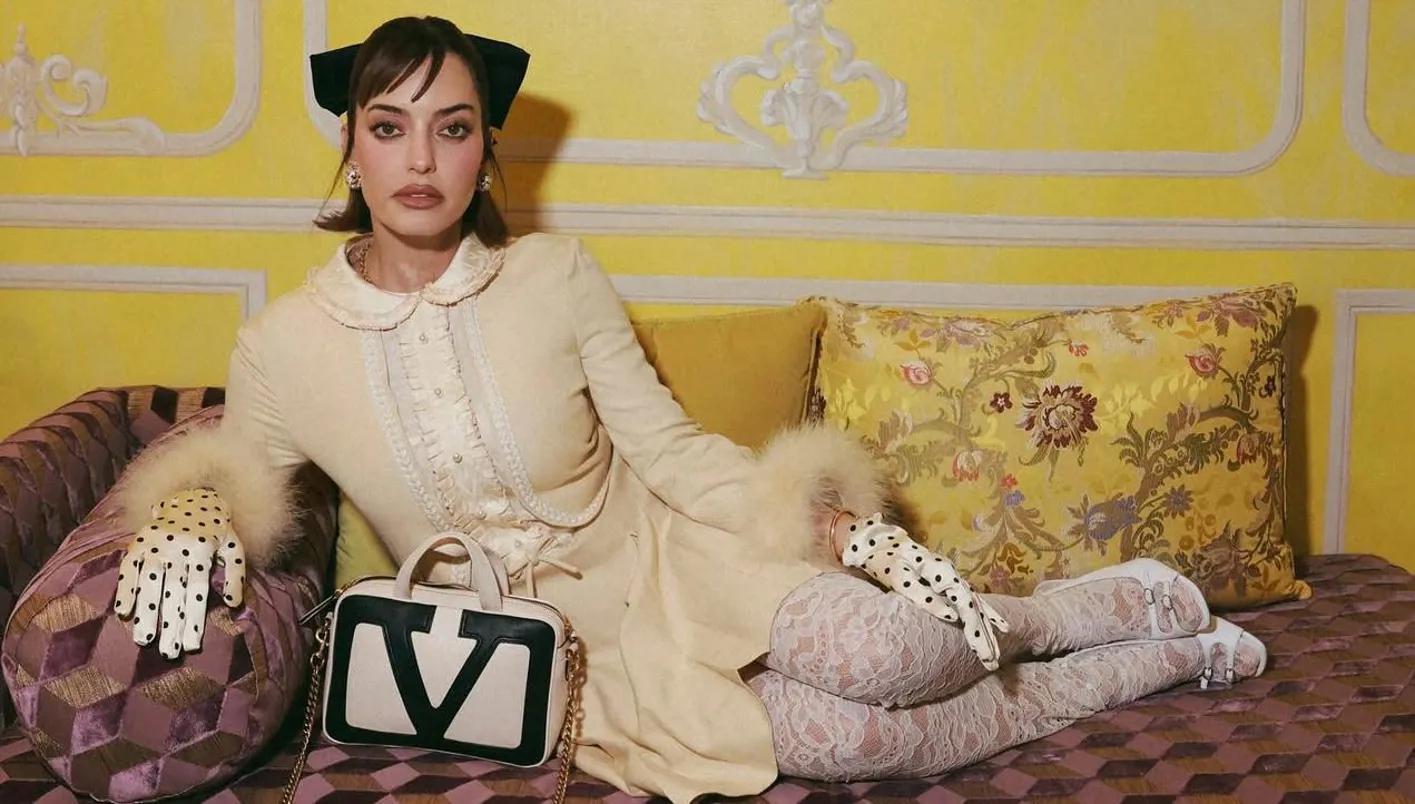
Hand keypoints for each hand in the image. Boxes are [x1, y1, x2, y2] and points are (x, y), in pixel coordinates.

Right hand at [114, 488, 247, 658]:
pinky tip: (122, 612)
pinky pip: (129, 568)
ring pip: (150, 583)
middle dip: (170, 624)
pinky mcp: (139, 542)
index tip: (191, 645)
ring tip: (144, 639)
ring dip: (146, 612)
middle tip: (168, 652)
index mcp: (203, 551)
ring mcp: (156, 545)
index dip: (193, 618)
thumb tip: (234, 603)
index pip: (198, 591)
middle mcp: (178, 549)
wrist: (192, 492)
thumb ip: (236, 574)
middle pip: (174, 592)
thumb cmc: (216, 527)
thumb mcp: (234, 545)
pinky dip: (125, 589)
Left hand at [841, 513, 1009, 670]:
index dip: (975, 629)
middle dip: (984, 636)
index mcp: (943, 573)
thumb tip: (953, 618)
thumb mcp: (900, 580)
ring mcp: (951, 578)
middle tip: (992, 662)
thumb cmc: (886, 560)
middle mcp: (952, 575)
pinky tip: (999, 626)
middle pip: (975, 608)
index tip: (982, 652)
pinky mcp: (946, 582)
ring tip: (996, 654)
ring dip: (987, 630)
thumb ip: (926, 599)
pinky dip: (986, 614)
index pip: (966, 605)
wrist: (878, 542)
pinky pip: (971, 601)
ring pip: (976, 606)